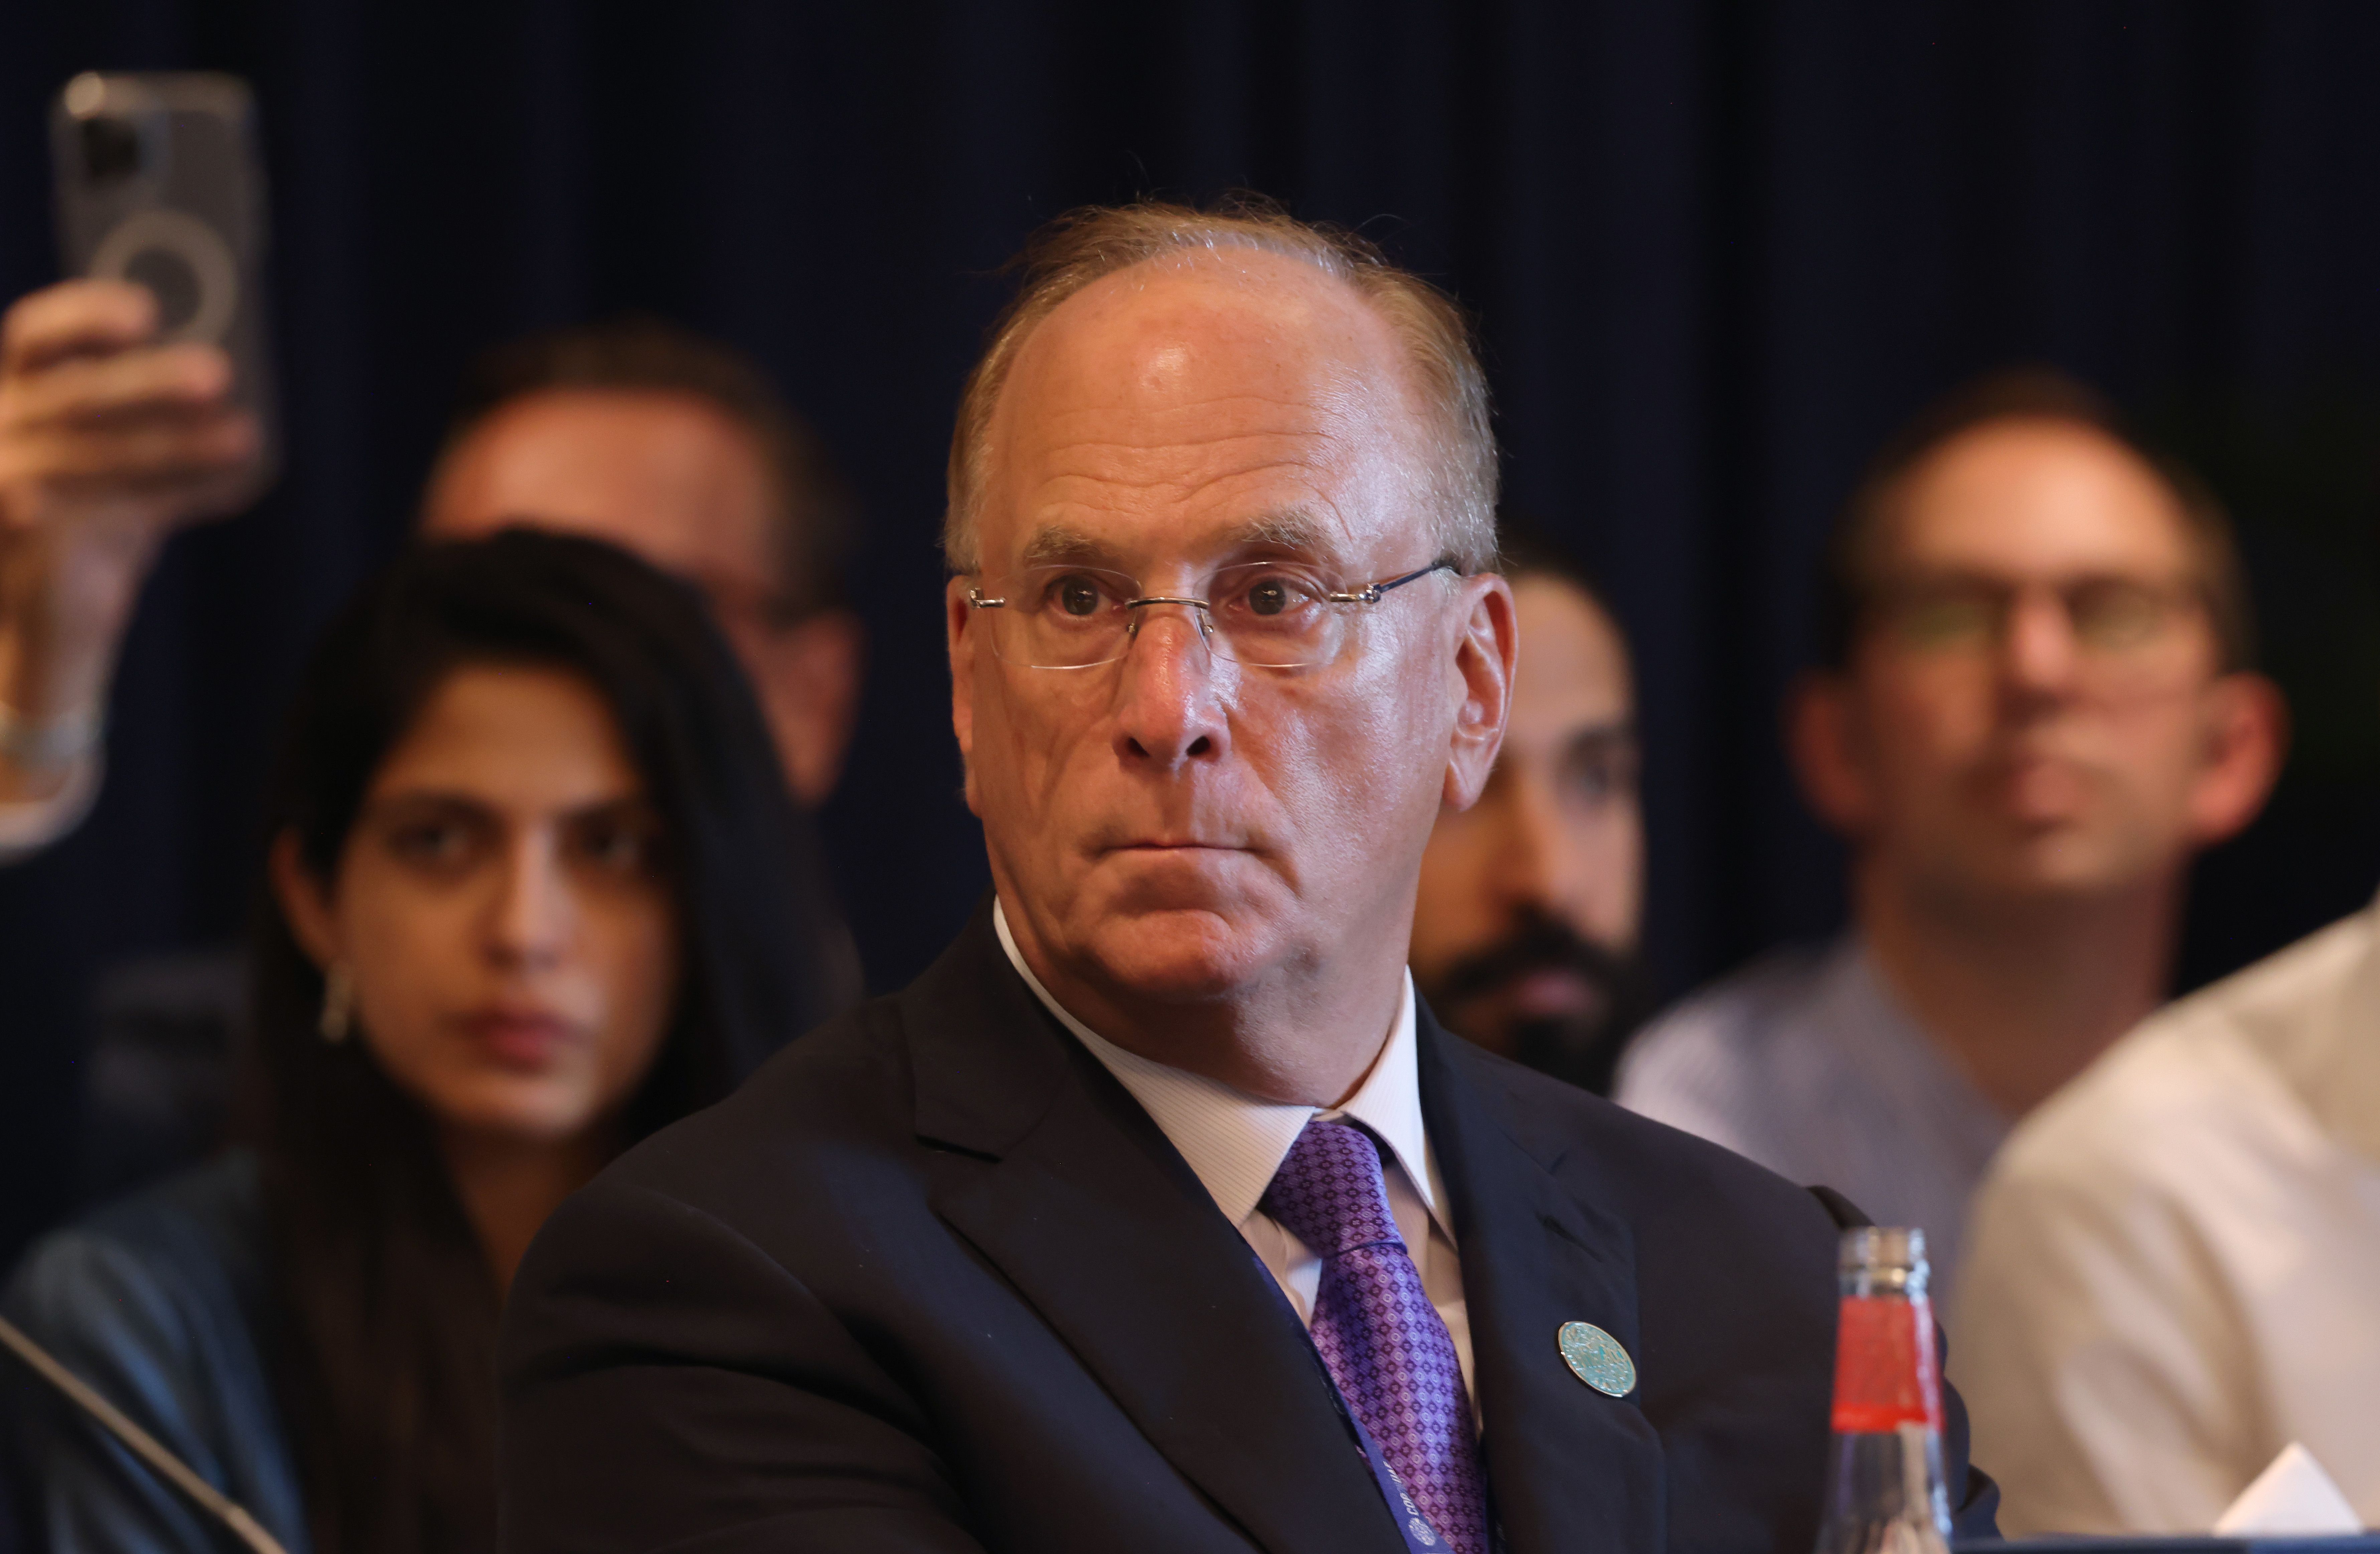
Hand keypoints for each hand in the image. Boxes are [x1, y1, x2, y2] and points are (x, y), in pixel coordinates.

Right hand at [0, 279, 262, 802]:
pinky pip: (104, 515)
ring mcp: (5, 486)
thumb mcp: (123, 456)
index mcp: (14, 392)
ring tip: (245, 435)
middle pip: (74, 396)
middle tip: (219, 373)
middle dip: (149, 383)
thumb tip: (239, 397)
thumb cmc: (89, 513)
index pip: (35, 335)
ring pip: (94, 457)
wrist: (46, 608)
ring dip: (177, 444)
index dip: (84, 317)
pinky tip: (229, 486)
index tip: (146, 312)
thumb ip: (157, 419)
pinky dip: (172, 497)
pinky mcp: (22, 543)